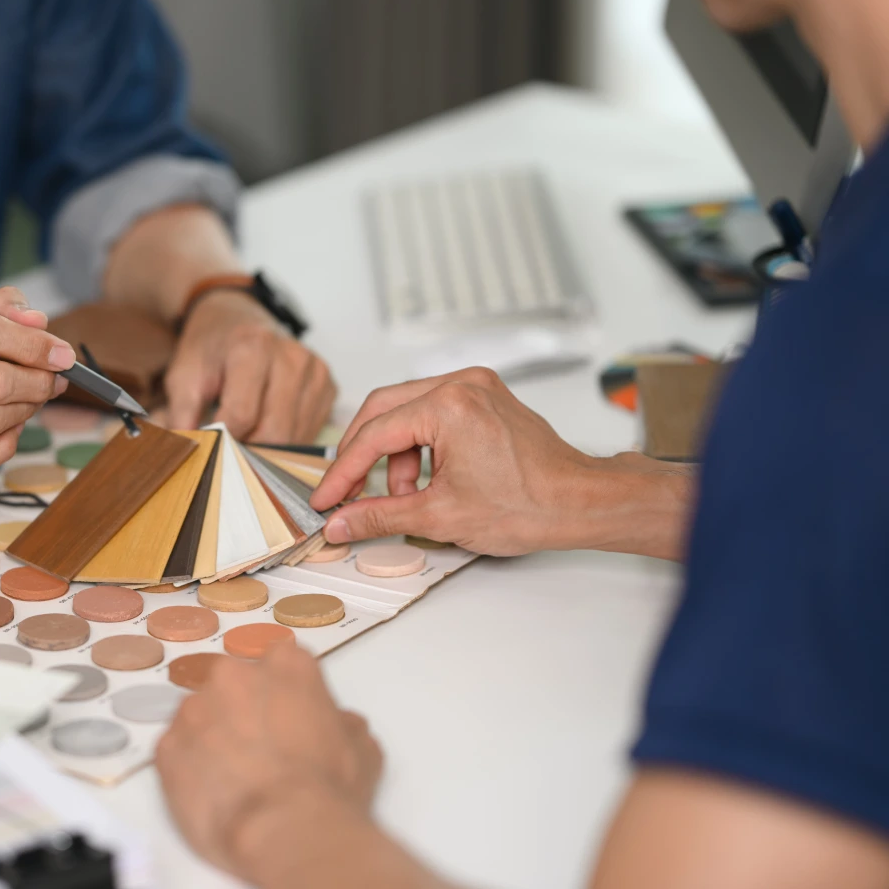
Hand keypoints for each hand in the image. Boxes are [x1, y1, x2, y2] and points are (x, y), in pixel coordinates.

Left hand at [155, 642, 382, 878]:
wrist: (282, 830)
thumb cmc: (328, 789)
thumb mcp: (362, 751)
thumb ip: (345, 725)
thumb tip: (342, 724)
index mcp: (285, 666)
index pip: (281, 665)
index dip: (285, 697)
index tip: (290, 723)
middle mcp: (234, 675)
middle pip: (234, 685)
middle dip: (244, 712)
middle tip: (261, 752)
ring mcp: (194, 709)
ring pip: (201, 716)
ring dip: (213, 738)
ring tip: (233, 779)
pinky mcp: (166, 746)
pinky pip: (177, 750)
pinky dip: (189, 767)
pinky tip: (211, 793)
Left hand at [165, 291, 335, 441]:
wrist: (235, 318)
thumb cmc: (209, 350)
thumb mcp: (183, 376)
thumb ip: (181, 415)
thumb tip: (185, 452)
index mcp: (254, 347)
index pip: (242, 416)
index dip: (222, 438)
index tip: (209, 440)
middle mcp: (291, 356)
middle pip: (274, 433)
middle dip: (247, 448)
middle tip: (227, 443)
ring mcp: (315, 371)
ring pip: (294, 438)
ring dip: (266, 447)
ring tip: (245, 432)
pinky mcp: (328, 386)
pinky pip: (309, 432)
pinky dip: (286, 440)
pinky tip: (266, 423)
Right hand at [309, 367, 604, 555]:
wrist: (580, 503)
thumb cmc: (528, 505)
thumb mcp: (440, 516)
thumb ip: (379, 515)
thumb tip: (340, 521)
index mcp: (448, 405)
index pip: (374, 434)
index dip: (342, 470)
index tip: (325, 497)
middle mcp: (461, 384)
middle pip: (383, 410)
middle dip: (360, 455)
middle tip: (345, 491)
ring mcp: (476, 386)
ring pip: (407, 412)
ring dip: (394, 454)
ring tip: (403, 497)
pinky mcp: (485, 397)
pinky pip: (433, 413)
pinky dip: (420, 446)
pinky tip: (425, 481)